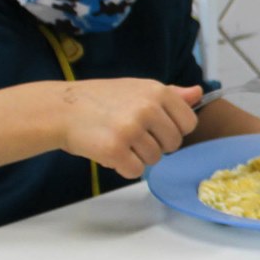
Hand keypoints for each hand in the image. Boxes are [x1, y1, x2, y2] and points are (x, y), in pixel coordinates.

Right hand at [53, 79, 200, 178]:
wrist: (61, 109)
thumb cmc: (101, 99)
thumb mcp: (138, 88)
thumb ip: (171, 94)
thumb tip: (198, 93)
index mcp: (157, 92)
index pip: (189, 123)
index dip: (173, 129)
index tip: (154, 126)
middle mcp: (147, 108)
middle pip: (173, 144)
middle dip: (155, 144)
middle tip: (131, 134)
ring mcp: (131, 129)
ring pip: (155, 159)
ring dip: (138, 156)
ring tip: (118, 140)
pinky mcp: (115, 150)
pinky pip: (136, 171)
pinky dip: (124, 167)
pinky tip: (110, 152)